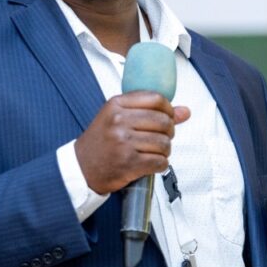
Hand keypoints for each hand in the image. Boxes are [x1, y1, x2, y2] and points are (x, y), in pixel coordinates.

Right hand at [75, 91, 190, 193]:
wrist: (81, 168)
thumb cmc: (101, 142)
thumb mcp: (119, 118)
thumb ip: (151, 112)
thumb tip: (185, 112)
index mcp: (116, 105)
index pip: (155, 98)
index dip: (168, 109)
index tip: (167, 117)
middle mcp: (119, 121)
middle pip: (163, 121)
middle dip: (169, 131)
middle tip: (161, 137)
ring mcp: (123, 142)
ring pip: (164, 143)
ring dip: (165, 150)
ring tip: (154, 152)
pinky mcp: (129, 163)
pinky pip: (160, 162)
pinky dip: (160, 164)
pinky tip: (151, 163)